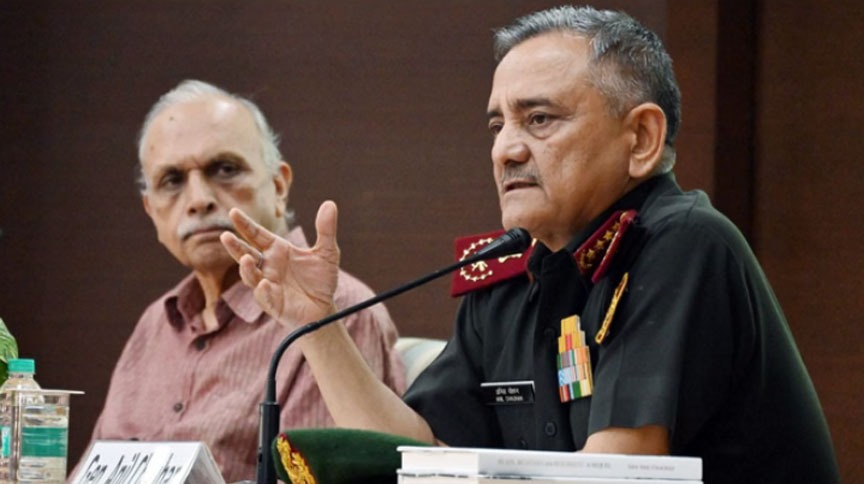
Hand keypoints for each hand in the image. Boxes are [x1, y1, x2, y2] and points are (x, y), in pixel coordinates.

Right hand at [220, 201, 340, 328]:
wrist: (325, 308)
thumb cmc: (321, 279)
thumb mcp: (327, 252)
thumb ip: (326, 229)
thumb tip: (330, 203)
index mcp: (277, 250)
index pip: (257, 235)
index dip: (245, 224)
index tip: (233, 212)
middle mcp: (268, 266)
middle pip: (246, 254)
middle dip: (235, 246)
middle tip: (225, 235)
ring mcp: (268, 285)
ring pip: (250, 276)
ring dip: (246, 268)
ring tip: (245, 259)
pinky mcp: (273, 303)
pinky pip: (264, 297)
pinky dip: (262, 291)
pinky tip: (264, 284)